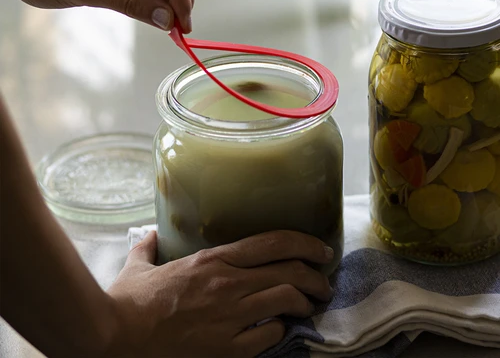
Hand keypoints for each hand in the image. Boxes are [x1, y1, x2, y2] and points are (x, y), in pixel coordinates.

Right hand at [107, 230, 333, 357]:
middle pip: (289, 272)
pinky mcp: (227, 349)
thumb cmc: (130, 300)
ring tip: (311, 306)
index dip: (304, 243)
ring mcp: (230, 317)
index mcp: (213, 259)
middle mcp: (228, 283)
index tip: (320, 248)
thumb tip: (148, 235)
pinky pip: (268, 337)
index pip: (272, 243)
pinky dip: (280, 332)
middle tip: (324, 282)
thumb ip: (148, 247)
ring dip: (305, 303)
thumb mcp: (139, 265)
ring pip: (285, 301)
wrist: (118, 337)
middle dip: (316, 277)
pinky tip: (279, 330)